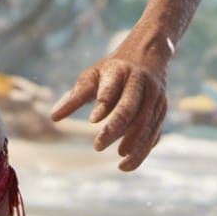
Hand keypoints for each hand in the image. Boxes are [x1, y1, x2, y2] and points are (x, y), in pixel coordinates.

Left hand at [49, 39, 168, 171]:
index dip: (103, 103)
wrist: (147, 54)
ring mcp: (155, 96)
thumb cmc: (112, 69)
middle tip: (97, 146)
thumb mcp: (92, 75)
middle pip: (130, 107)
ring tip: (119, 160)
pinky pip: (155, 132)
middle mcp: (140, 83)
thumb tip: (54, 118)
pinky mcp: (162, 109)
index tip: (92, 121)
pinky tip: (129, 162)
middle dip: (116, 128)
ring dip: (134, 144)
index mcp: (119, 70)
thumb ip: (75, 96)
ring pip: (147, 123)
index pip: (111, 88)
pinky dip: (144, 149)